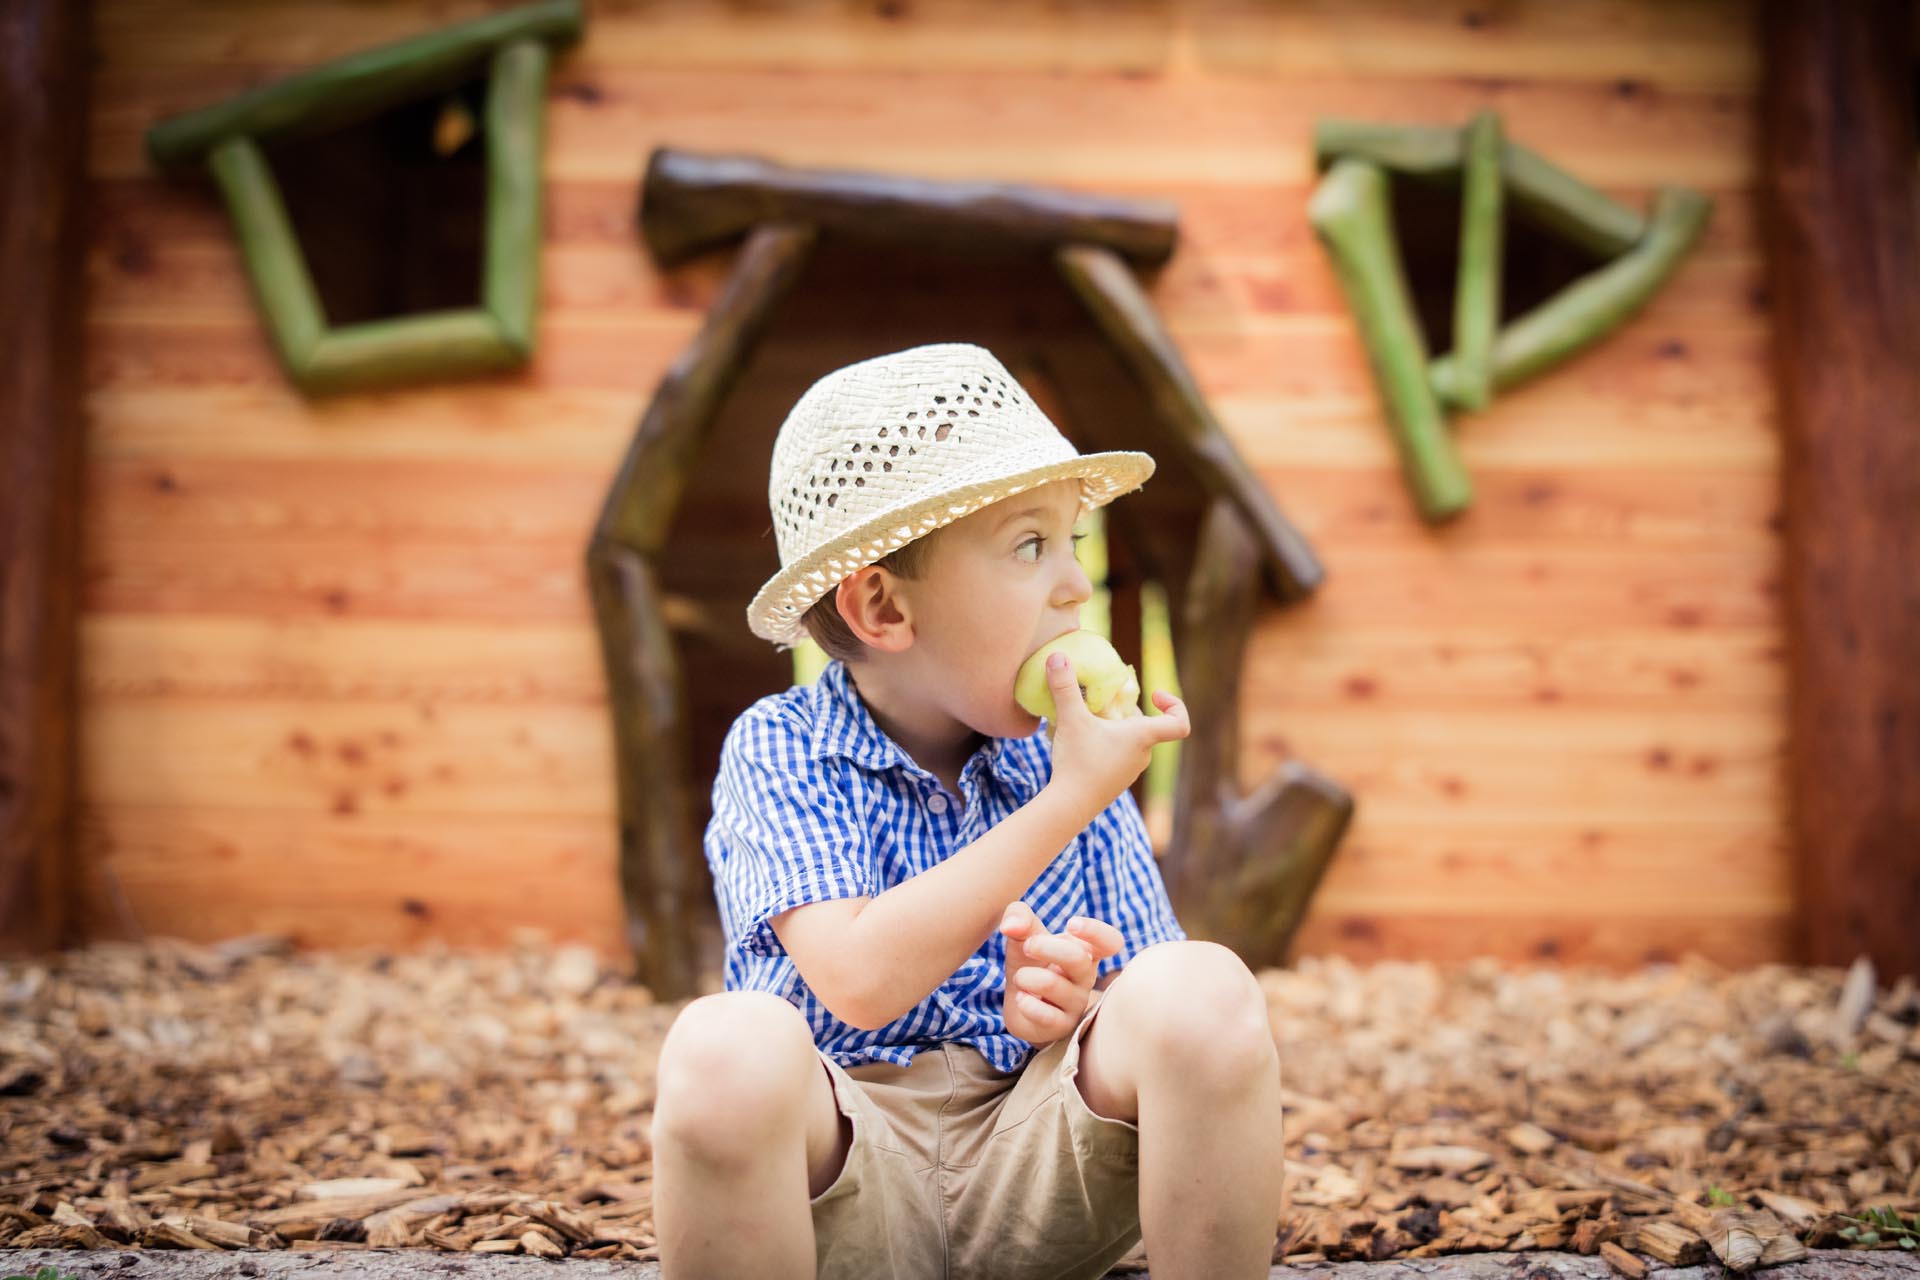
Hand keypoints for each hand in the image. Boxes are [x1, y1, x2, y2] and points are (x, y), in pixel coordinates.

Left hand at [998, 901, 1125, 1045]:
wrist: (1022, 1005)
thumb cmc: (1032, 963)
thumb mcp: (1024, 936)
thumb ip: (1018, 918)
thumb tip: (1010, 924)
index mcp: (1085, 951)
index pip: (1110, 942)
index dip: (1096, 931)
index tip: (1070, 924)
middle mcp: (1085, 977)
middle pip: (1078, 958)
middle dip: (1047, 947)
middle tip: (1027, 945)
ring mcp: (1075, 1003)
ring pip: (1053, 984)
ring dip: (1026, 976)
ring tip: (1019, 978)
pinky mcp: (1060, 1025)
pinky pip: (1045, 1015)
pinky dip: (1026, 1003)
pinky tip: (1021, 998)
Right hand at [1044, 651, 1189, 818]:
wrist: (1068, 807)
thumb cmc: (1078, 762)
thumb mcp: (1070, 719)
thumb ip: (1065, 687)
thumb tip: (1058, 656)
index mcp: (1142, 737)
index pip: (1179, 724)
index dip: (1175, 705)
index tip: (1155, 695)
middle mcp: (1142, 755)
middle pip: (1146, 726)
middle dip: (1126, 711)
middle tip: (1102, 702)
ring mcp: (1130, 771)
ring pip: (1130, 741)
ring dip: (1113, 727)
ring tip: (1085, 721)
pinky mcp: (1115, 782)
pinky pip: (1118, 755)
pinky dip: (1105, 744)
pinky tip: (1079, 743)